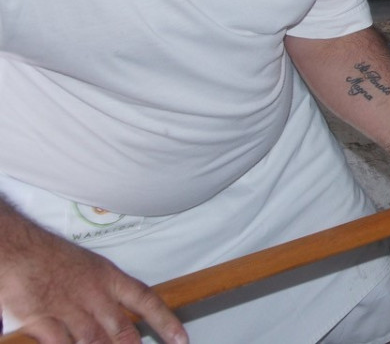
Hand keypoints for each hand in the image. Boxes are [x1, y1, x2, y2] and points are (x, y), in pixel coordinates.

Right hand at [0, 208, 186, 343]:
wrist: (16, 247)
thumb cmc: (48, 254)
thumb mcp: (87, 267)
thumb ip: (103, 291)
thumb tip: (114, 310)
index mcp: (107, 277)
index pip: (146, 299)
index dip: (166, 321)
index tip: (181, 339)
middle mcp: (93, 294)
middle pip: (121, 329)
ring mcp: (68, 308)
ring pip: (94, 341)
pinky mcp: (41, 320)